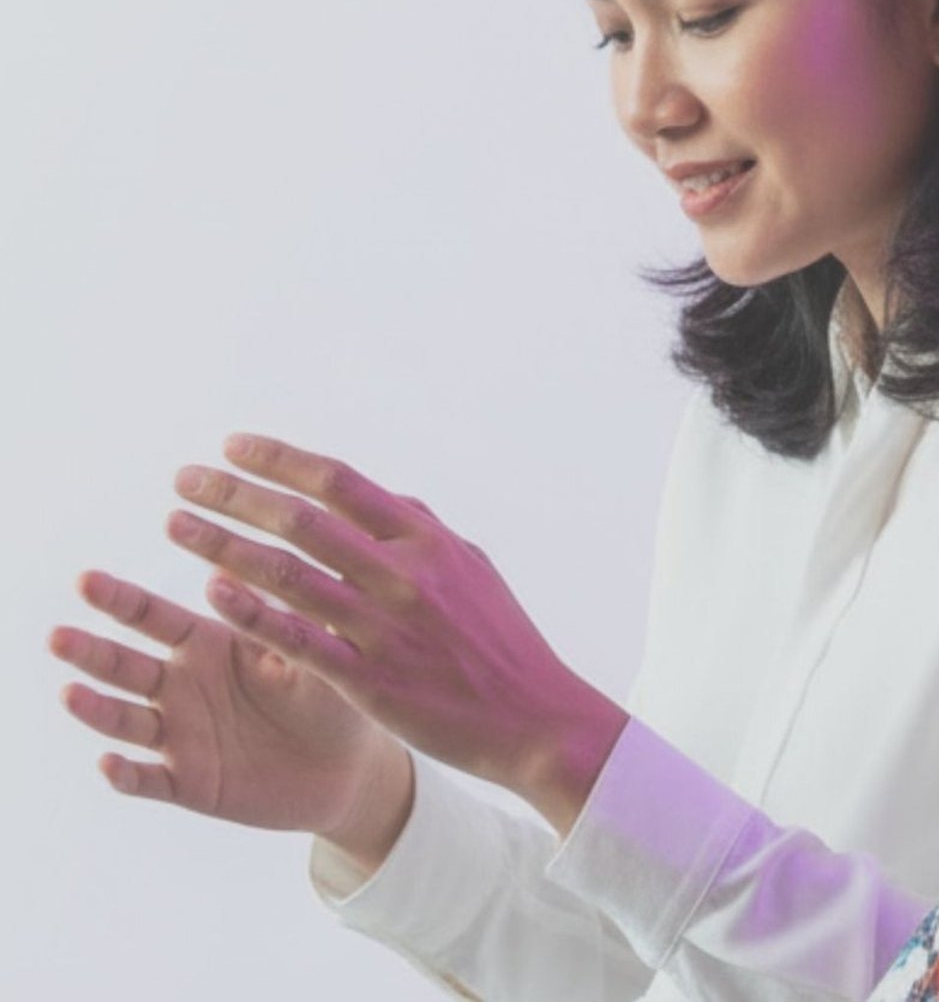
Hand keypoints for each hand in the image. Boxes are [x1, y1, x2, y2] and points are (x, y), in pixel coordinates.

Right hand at [50, 571, 411, 870]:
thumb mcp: (304, 651)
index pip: (154, 619)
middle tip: (58, 635)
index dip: (120, 600)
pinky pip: (148, 780)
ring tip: (70, 692)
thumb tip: (239, 560)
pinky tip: (109, 764)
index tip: (86, 579)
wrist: (347, 769)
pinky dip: (126, 774)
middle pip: (125, 666)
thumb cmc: (329, 695)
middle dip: (90, 651)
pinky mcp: (188, 783)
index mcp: (208, 646)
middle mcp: (183, 688)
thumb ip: (272, 614)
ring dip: (96, 708)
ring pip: (126, 721)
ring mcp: (180, 736)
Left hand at [166, 434, 626, 833]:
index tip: (230, 447)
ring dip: (223, 544)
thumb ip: (420, 533)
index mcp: (428, 541)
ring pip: (287, 573)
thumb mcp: (472, 570)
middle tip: (184, 480)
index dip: (279, 459)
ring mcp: (385, 628)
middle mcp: (404, 575)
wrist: (535, 720)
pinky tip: (209, 593)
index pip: (340, 481)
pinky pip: (297, 639)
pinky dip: (250, 613)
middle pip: (301, 518)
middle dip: (234, 493)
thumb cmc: (501, 643)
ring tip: (176, 526)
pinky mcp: (370, 681)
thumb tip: (376, 498)